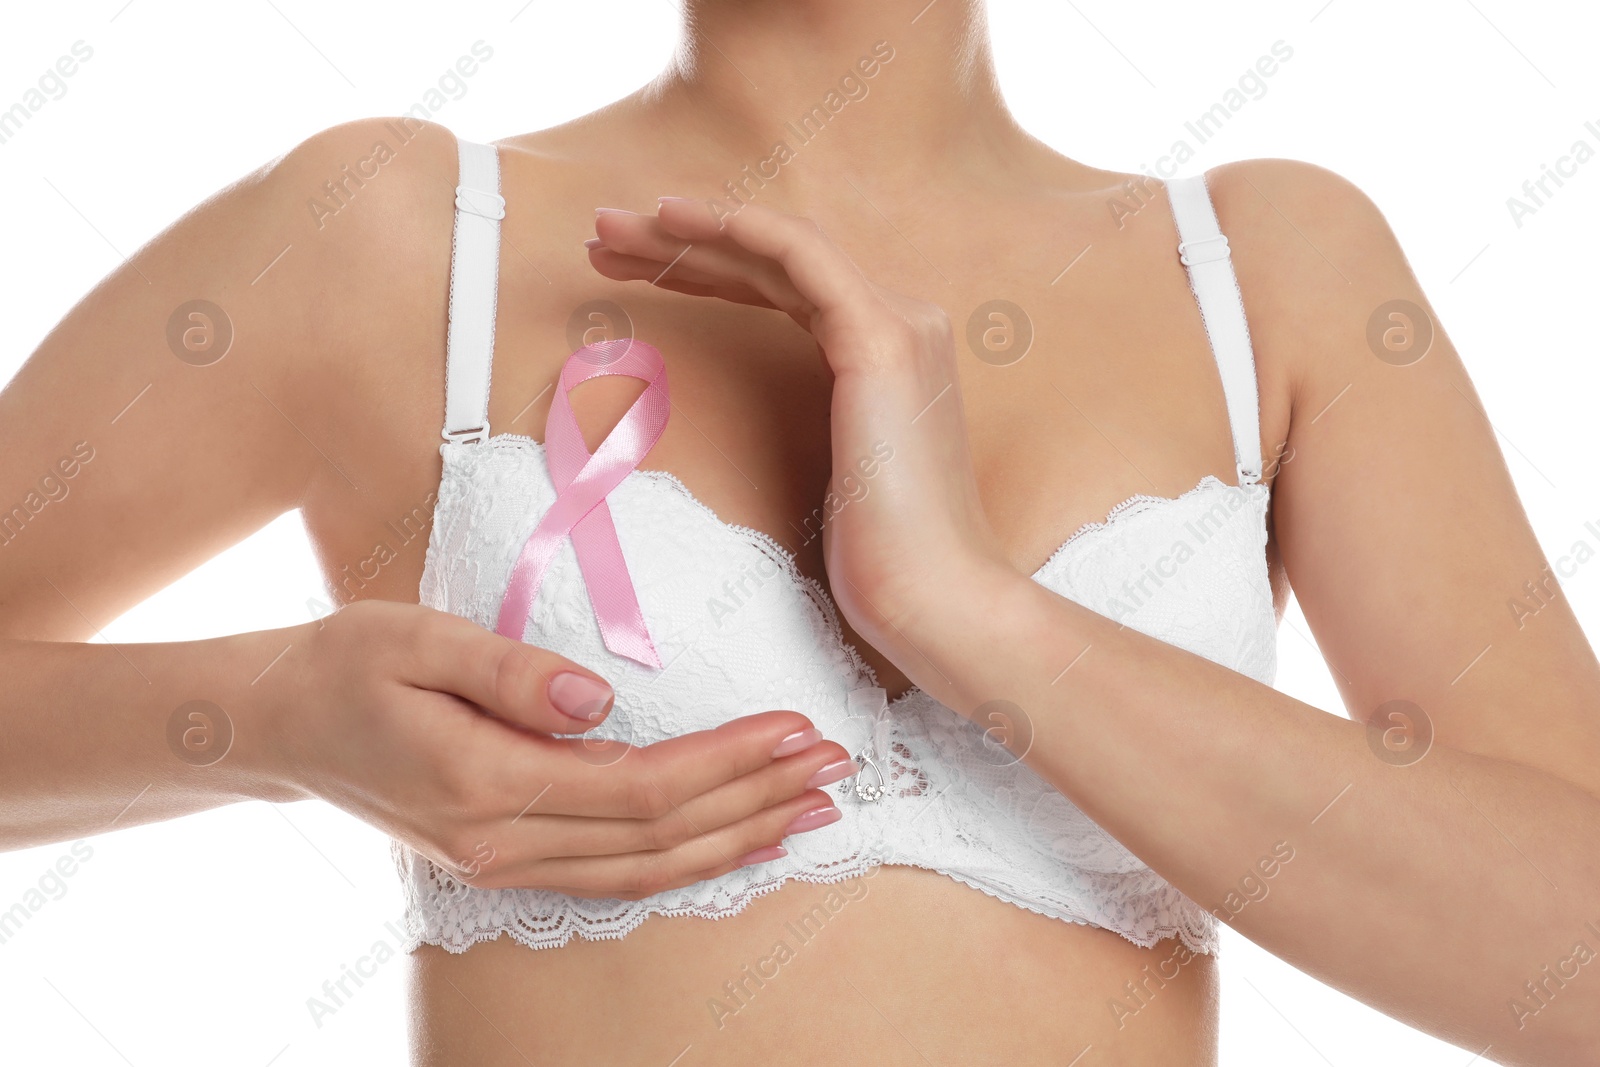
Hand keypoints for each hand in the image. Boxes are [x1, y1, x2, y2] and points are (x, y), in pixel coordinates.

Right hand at [254, 599, 855, 898]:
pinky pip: (614, 877)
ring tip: (811, 811)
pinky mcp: (504, 861)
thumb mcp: (418, 639)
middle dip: (757, 800)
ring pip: (646, 871)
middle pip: (660, 836)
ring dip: (736, 841)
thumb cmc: (345, 665)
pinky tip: (733, 842)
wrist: (277, 724)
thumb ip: (512, 673)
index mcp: (488, 784)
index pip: (642, 786)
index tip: (794, 729)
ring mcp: (503, 864)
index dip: (728, 763)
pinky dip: (685, 863)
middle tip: (834, 767)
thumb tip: (602, 700)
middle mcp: (503, 842)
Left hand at [586, 200, 1010, 665]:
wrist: (933, 599)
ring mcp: (896, 325)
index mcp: (883, 353)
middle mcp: (899, 323)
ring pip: (778, 249)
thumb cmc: (879, 561)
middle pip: (771, 263)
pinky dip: (742, 230)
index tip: (625, 271)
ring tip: (609, 229)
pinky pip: (801, 258)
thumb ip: (801, 429)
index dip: (701, 270)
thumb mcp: (826, 478)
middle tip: (600, 236)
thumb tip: (747, 426)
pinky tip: (678, 220)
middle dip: (680, 244)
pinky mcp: (881, 341)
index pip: (779, 288)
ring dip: (691, 230)